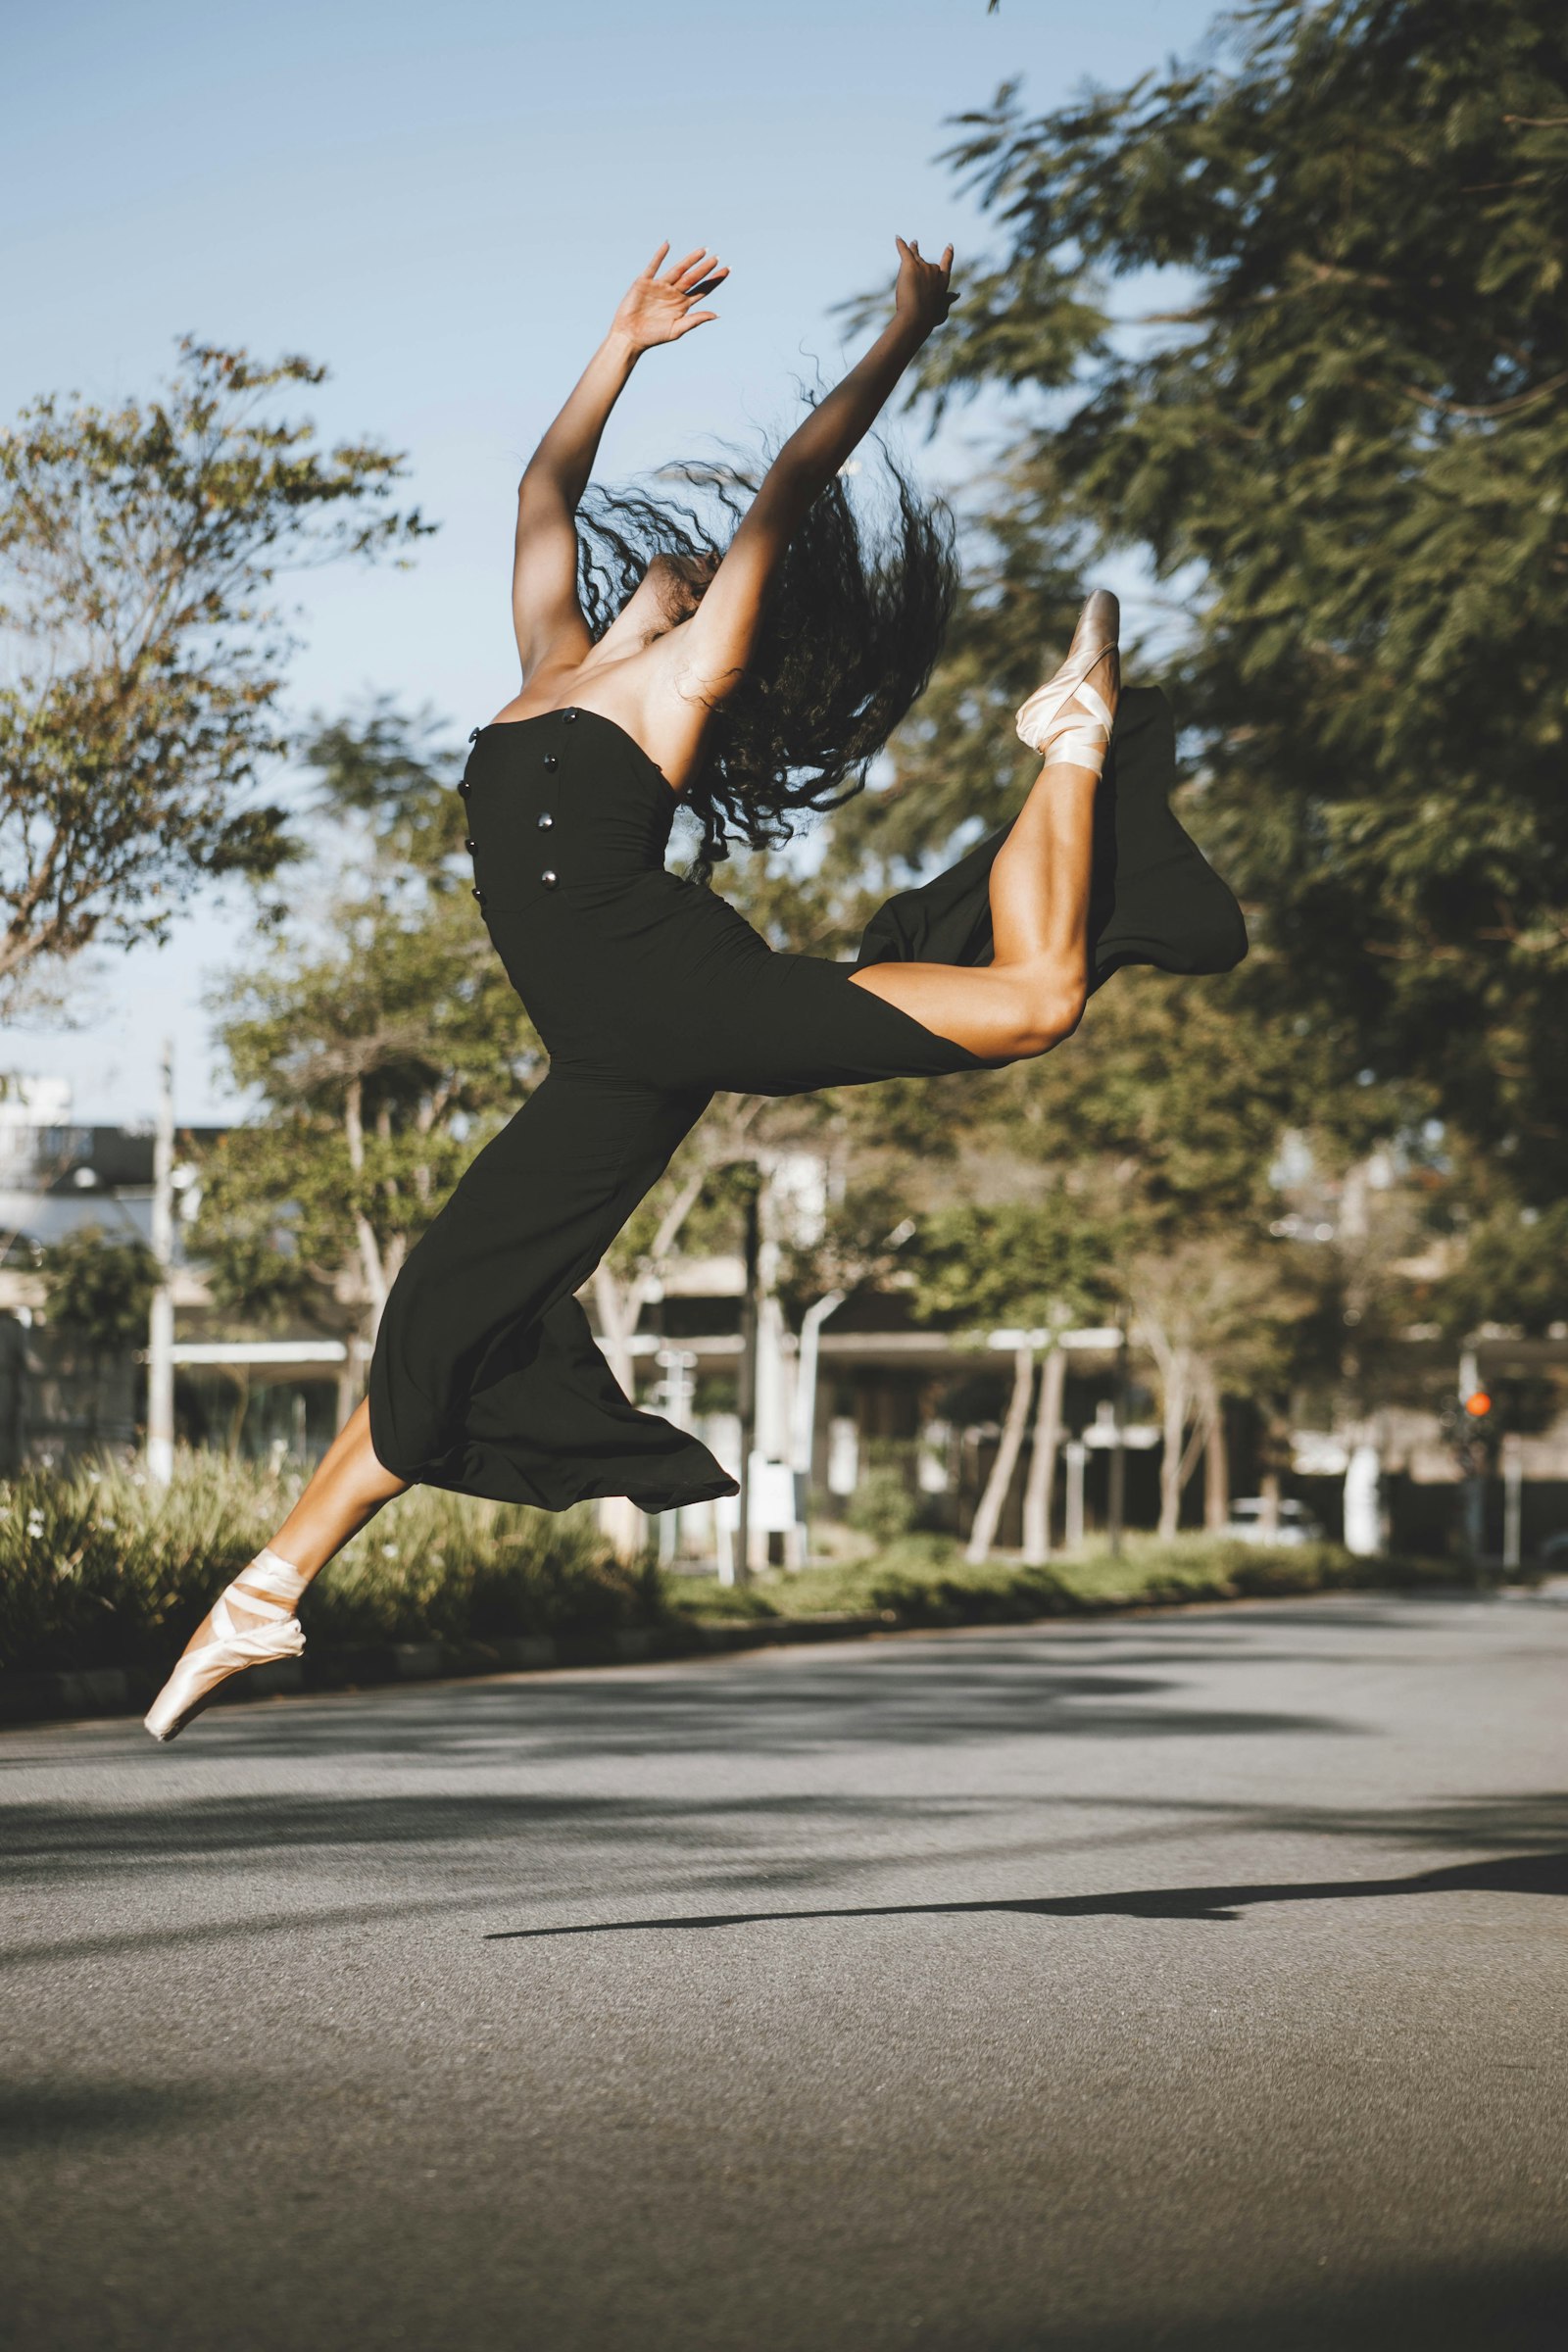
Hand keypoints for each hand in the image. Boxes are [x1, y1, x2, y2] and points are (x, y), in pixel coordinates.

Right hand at [611, 244, 728, 352]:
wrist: (630, 336)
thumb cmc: (653, 336)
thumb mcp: (677, 330)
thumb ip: (695, 320)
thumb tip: (716, 315)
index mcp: (682, 304)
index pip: (702, 290)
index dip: (714, 281)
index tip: (727, 270)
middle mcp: (673, 293)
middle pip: (693, 278)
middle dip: (705, 268)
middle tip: (717, 258)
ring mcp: (660, 286)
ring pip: (678, 270)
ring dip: (689, 260)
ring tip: (702, 251)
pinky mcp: (645, 282)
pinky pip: (653, 266)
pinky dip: (659, 256)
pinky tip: (667, 245)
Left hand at [892, 236, 956, 335]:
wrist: (917, 316)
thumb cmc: (930, 318)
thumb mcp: (943, 310)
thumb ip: (948, 300)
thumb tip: (956, 295)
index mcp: (943, 281)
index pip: (946, 265)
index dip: (947, 255)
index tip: (949, 246)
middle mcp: (934, 271)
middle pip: (925, 262)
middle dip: (919, 256)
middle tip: (915, 244)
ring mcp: (922, 267)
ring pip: (915, 255)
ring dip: (912, 248)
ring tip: (912, 243)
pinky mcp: (910, 266)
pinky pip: (905, 252)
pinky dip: (900, 244)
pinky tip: (897, 238)